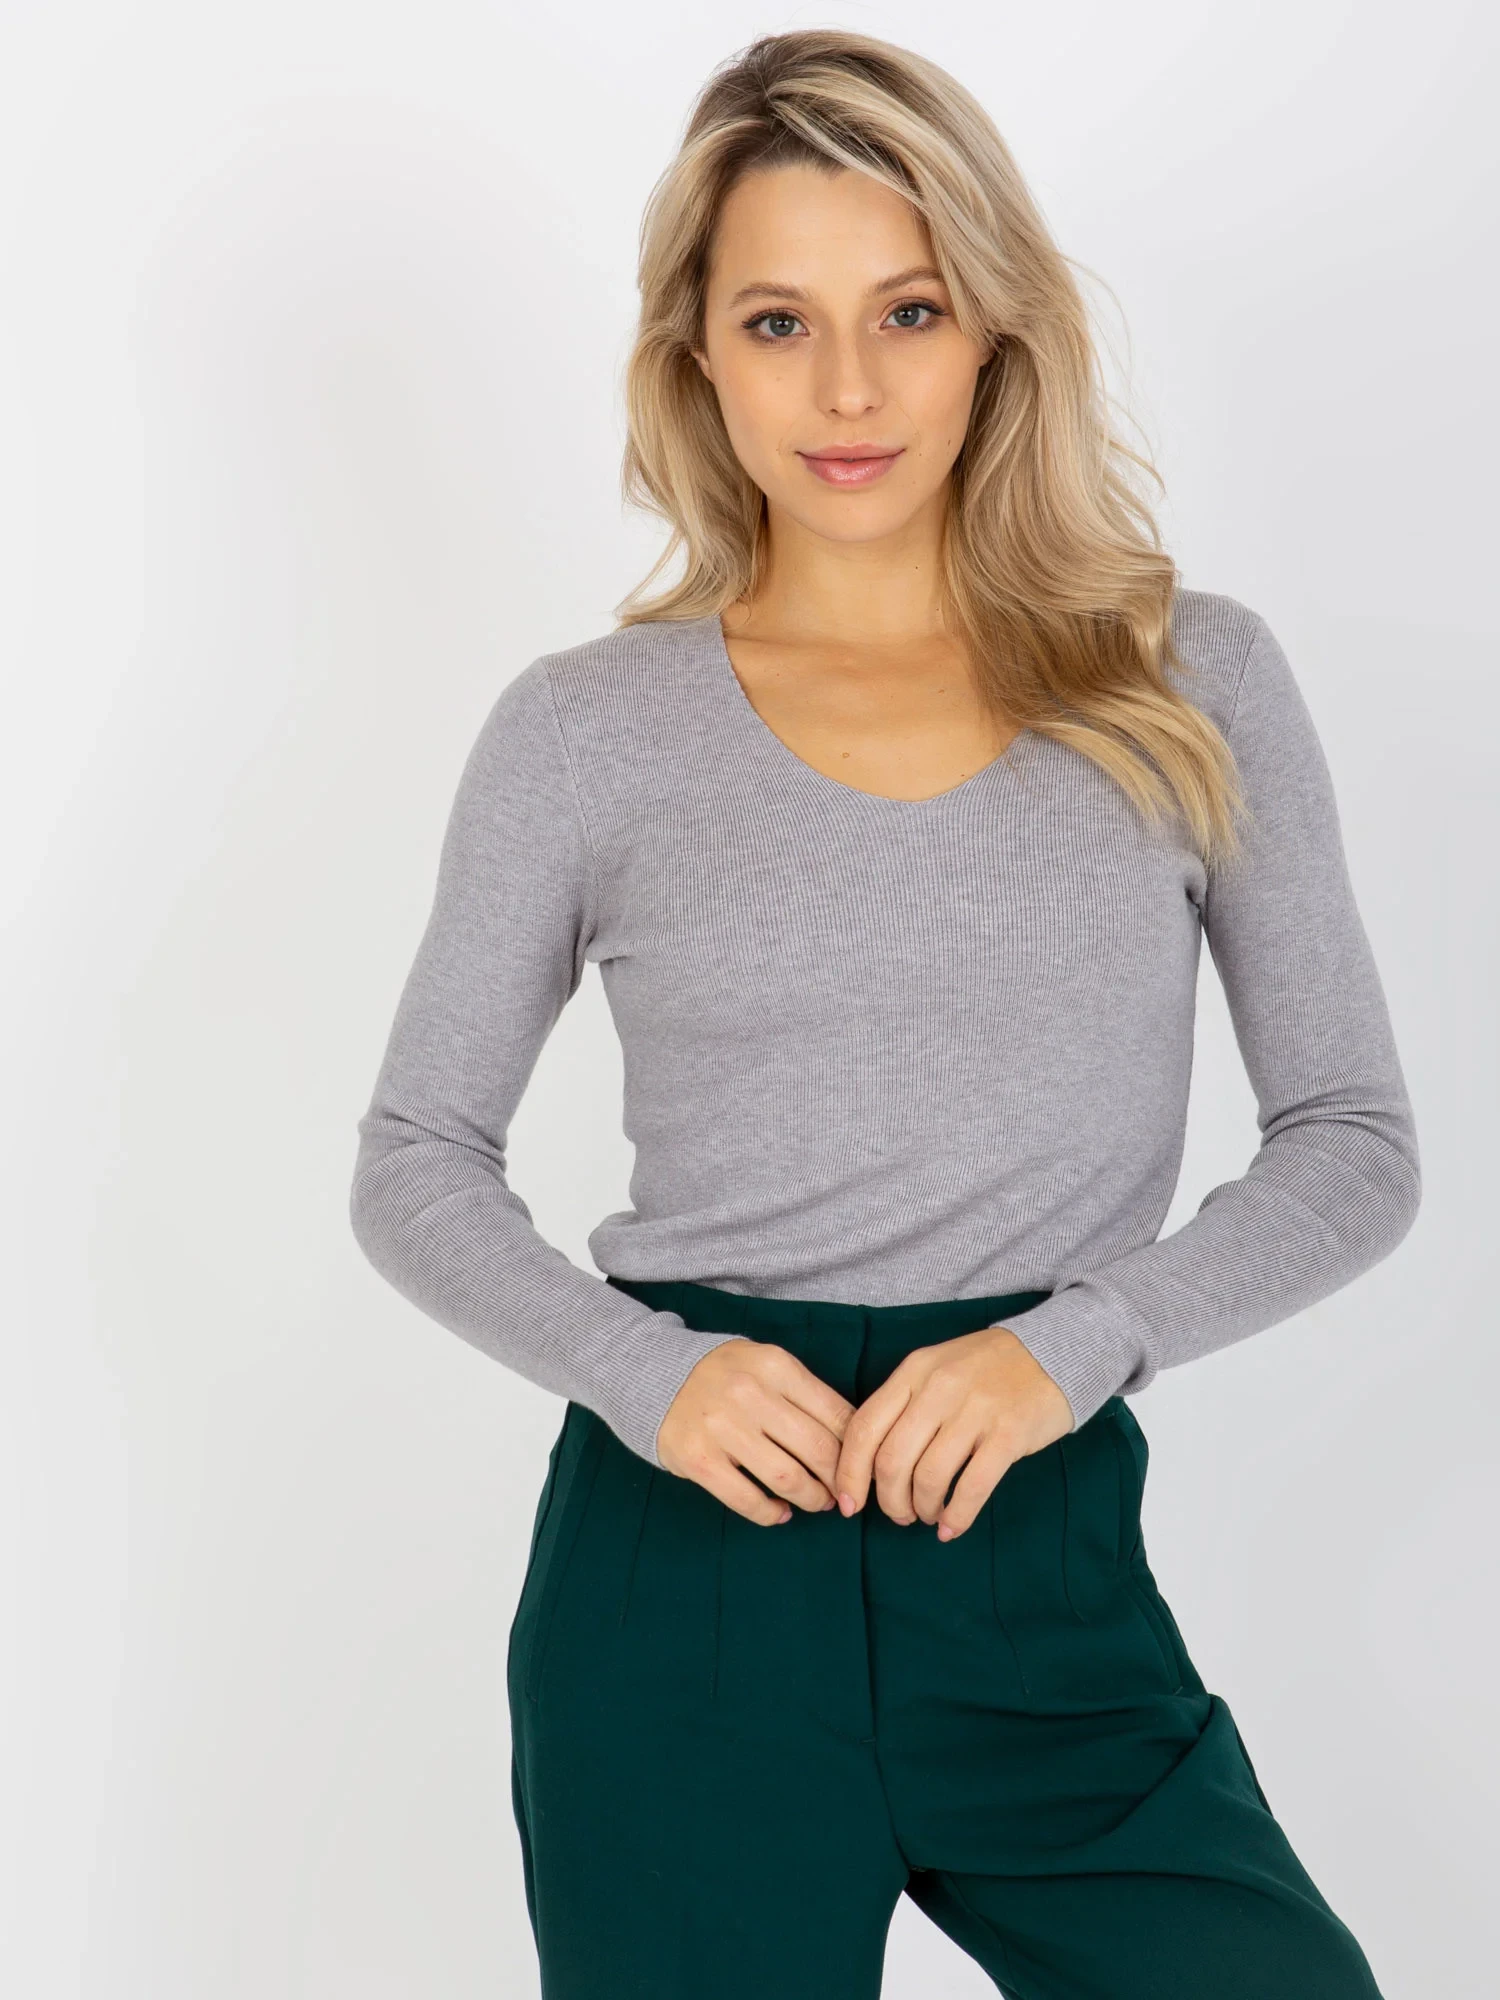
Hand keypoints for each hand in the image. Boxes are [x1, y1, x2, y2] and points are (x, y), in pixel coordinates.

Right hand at [657, 1339, 856, 1525]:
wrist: (653, 1375)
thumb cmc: (724, 1375)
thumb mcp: (766, 1366)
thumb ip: (804, 1393)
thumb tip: (852, 1440)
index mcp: (775, 1366)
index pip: (836, 1413)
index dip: (857, 1448)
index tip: (861, 1466)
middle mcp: (750, 1394)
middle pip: (818, 1449)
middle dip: (840, 1479)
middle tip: (844, 1493)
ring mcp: (722, 1427)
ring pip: (788, 1477)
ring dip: (812, 1498)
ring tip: (817, 1502)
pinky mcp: (699, 1459)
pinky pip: (748, 1499)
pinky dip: (772, 1514)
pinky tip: (781, 1512)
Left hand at [833, 1326, 1073, 1539]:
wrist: (1054, 1351)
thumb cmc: (986, 1368)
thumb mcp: (937, 1368)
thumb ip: (904, 1404)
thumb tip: (870, 1462)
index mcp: (914, 1371)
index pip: (864, 1429)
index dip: (850, 1474)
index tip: (848, 1503)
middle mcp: (939, 1388)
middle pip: (891, 1461)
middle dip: (889, 1500)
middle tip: (899, 1514)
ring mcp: (975, 1411)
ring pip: (928, 1478)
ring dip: (922, 1508)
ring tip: (929, 1514)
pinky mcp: (1009, 1434)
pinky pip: (972, 1488)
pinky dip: (957, 1516)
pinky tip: (952, 1526)